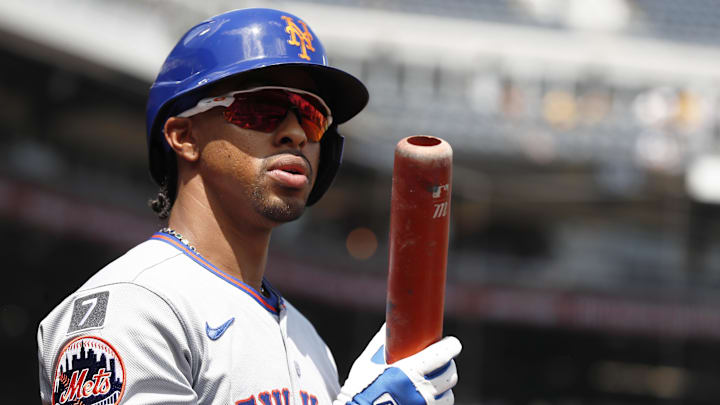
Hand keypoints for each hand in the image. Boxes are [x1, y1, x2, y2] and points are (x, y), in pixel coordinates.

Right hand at [334, 324, 460, 404]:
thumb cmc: (361, 387)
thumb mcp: (369, 362)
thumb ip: (382, 344)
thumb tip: (391, 323)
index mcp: (409, 372)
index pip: (442, 355)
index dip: (451, 346)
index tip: (452, 343)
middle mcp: (420, 391)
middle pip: (449, 374)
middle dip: (448, 364)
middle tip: (444, 360)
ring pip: (448, 394)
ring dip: (445, 386)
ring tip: (437, 380)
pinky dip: (439, 400)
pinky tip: (431, 396)